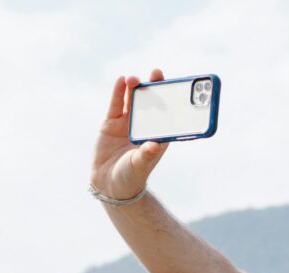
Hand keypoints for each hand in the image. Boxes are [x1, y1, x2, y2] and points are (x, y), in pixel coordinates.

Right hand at [90, 69, 168, 199]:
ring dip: (135, 87)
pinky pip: (116, 104)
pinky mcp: (111, 123)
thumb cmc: (132, 176)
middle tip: (157, 73)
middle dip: (155, 87)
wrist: (110, 184)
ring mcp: (128, 123)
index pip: (168, 113)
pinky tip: (122, 80)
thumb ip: (147, 154)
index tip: (178, 86)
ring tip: (135, 79)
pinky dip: (119, 92)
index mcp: (159, 135)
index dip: (173, 99)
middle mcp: (145, 126)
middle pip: (152, 102)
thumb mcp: (140, 165)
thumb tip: (155, 144)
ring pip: (133, 100)